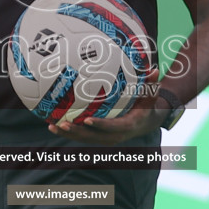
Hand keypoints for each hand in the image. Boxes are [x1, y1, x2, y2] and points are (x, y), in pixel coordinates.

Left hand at [49, 68, 169, 145]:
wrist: (145, 122)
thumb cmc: (145, 106)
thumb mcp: (150, 96)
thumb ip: (151, 85)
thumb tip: (156, 69)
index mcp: (128, 126)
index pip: (113, 128)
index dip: (100, 125)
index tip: (87, 120)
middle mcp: (115, 136)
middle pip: (94, 137)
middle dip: (78, 132)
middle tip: (64, 124)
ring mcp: (105, 138)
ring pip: (85, 138)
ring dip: (68, 134)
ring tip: (53, 126)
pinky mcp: (97, 136)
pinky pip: (81, 136)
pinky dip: (68, 132)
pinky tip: (52, 125)